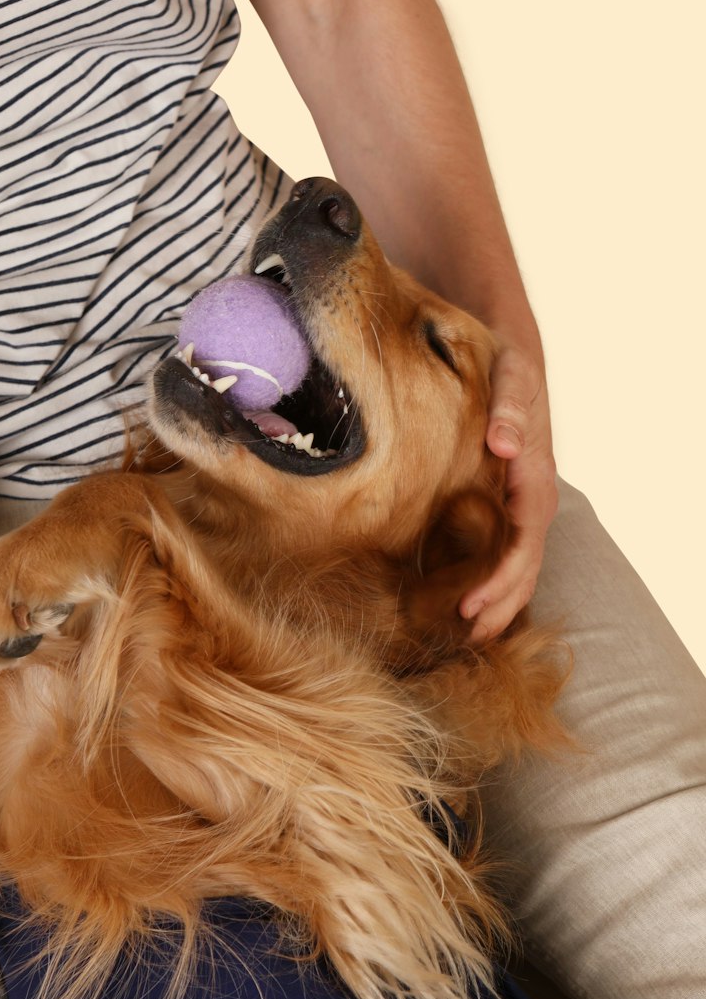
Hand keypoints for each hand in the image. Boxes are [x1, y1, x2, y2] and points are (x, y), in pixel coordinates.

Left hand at [460, 343, 558, 643]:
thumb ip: (508, 408)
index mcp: (534, 479)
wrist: (513, 360)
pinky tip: (466, 610)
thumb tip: (505, 443)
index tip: (470, 604)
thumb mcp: (511, 376)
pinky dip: (491, 586)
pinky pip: (504, 557)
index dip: (500, 578)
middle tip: (465, 637)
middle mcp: (532, 502)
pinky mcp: (506, 511)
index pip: (523, 541)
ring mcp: (521, 510)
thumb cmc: (508, 369)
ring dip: (499, 606)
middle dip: (499, 606)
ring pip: (518, 569)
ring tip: (468, 638)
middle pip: (524, 567)